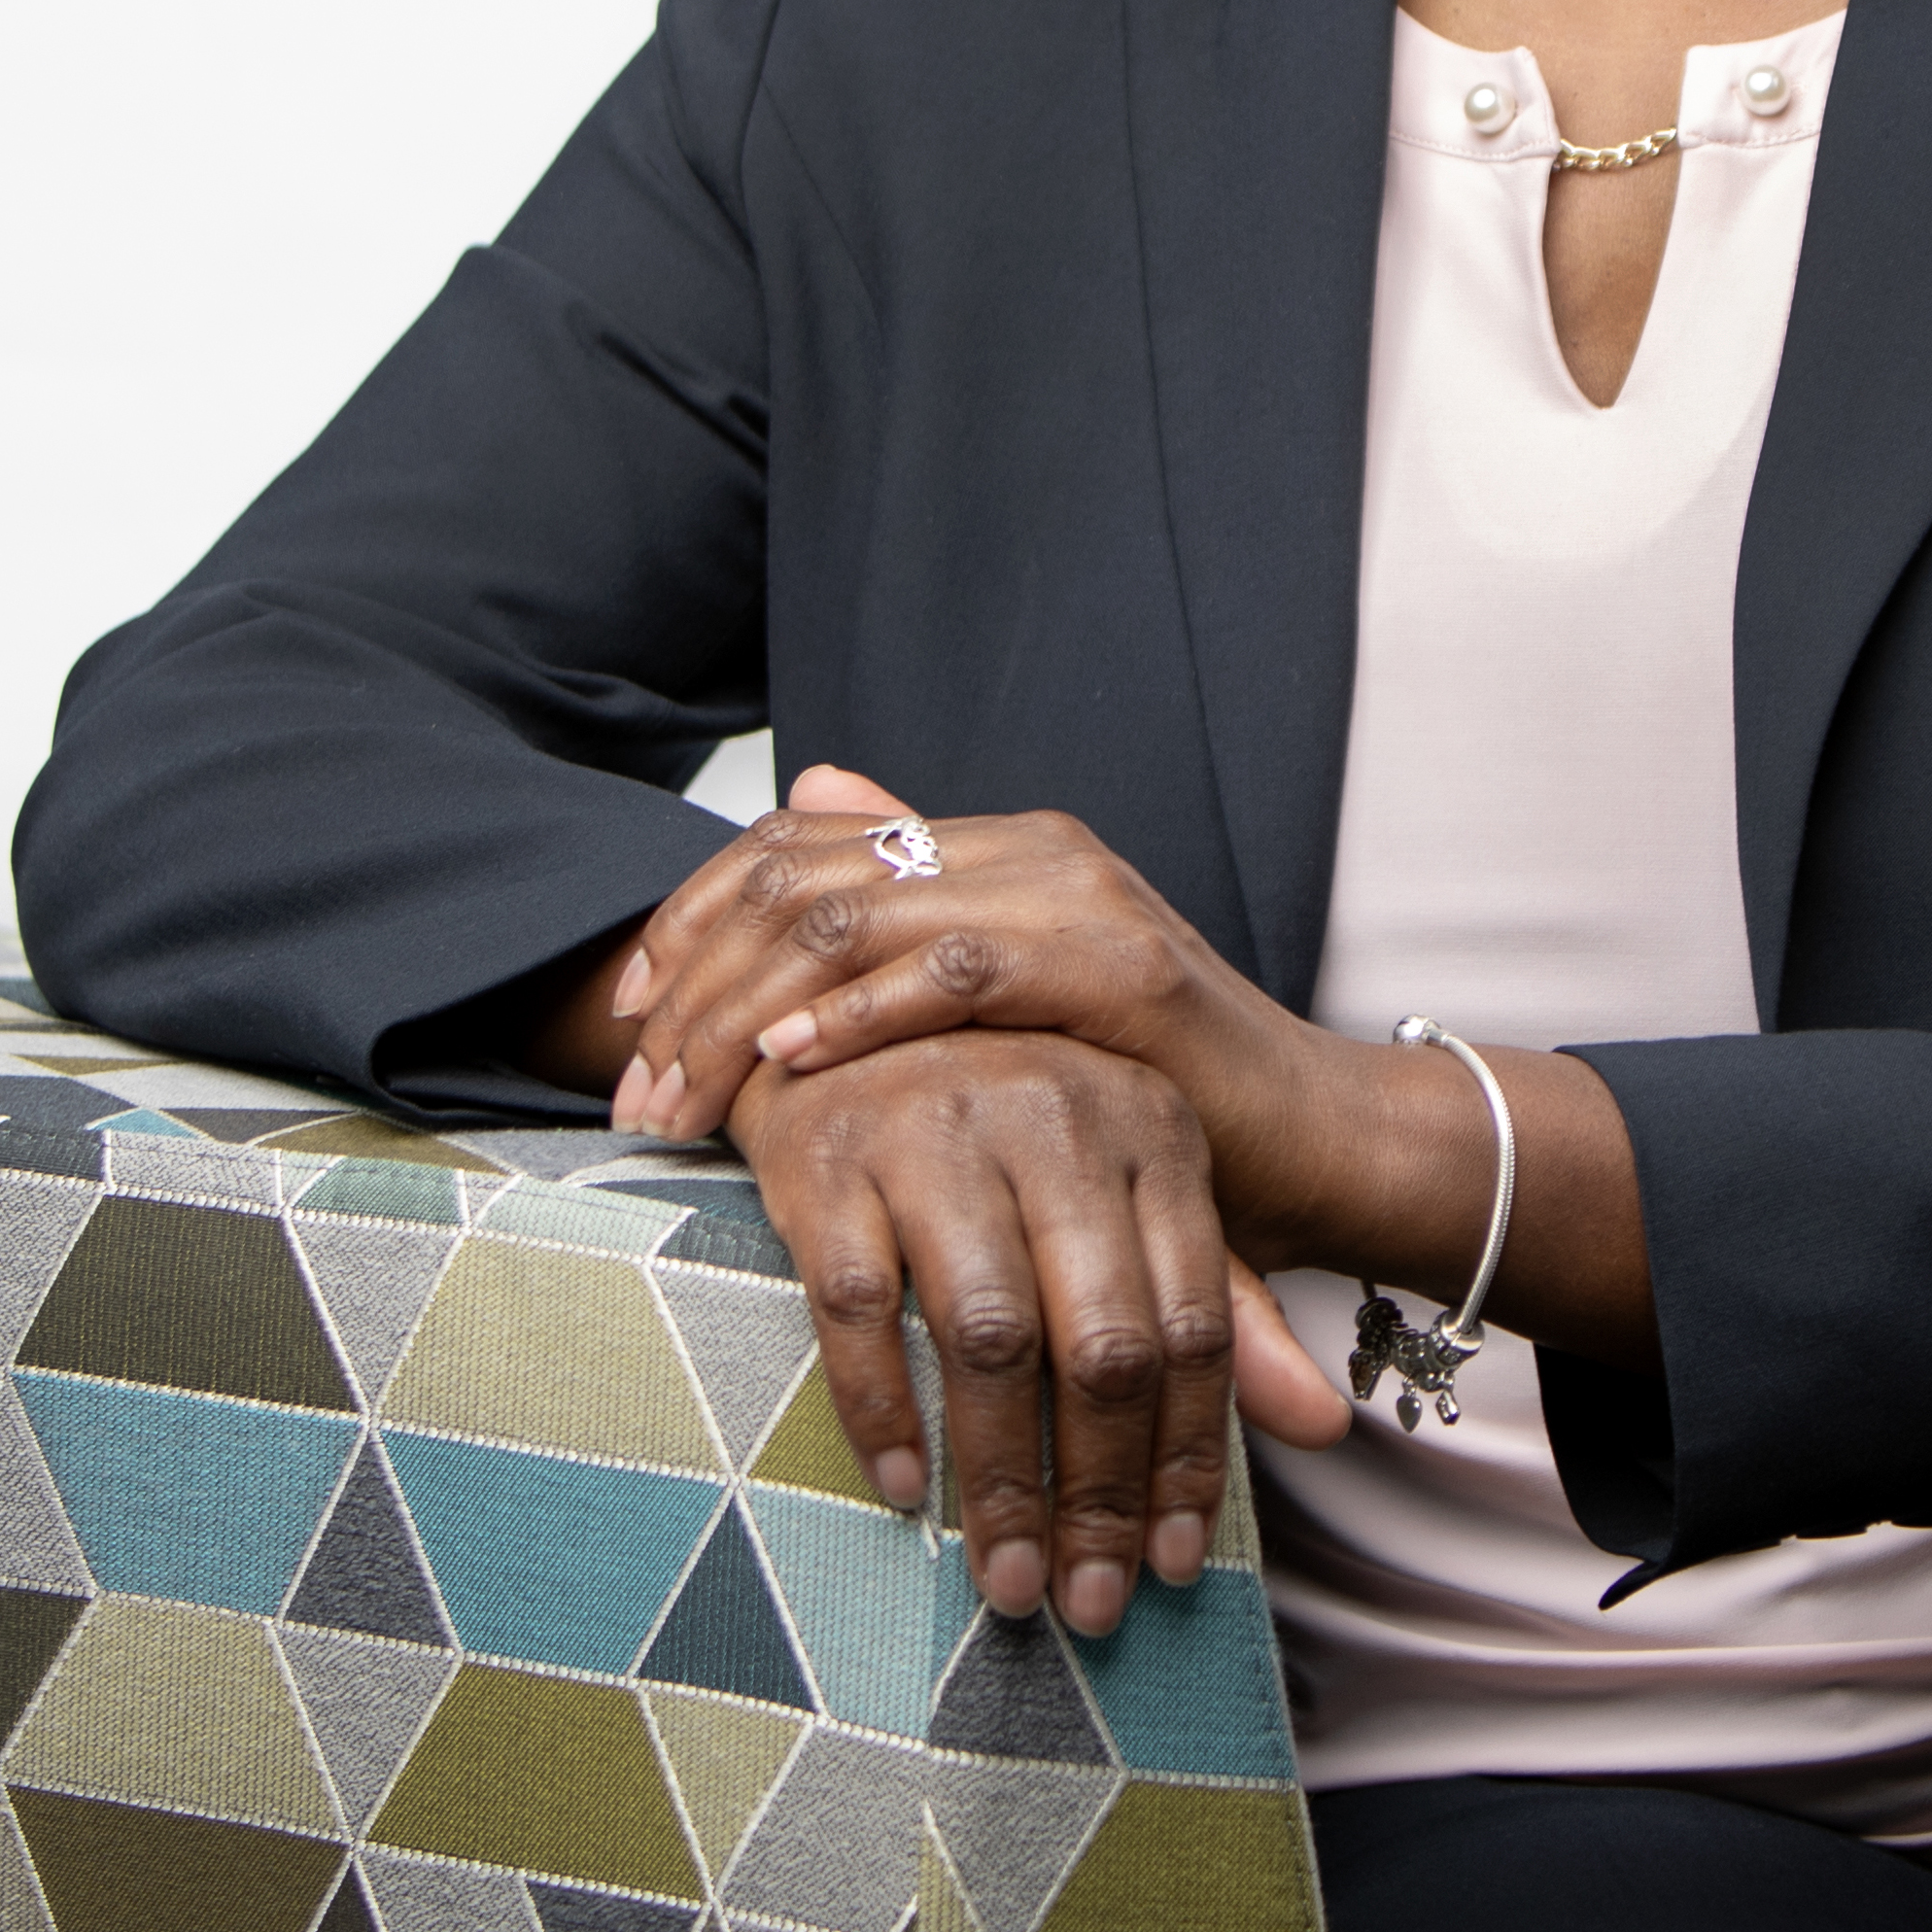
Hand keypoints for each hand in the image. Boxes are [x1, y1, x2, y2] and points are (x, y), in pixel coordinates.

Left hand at [600, 764, 1278, 1146]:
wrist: (1309, 1139)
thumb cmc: (1146, 1095)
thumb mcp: (1011, 1009)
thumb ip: (912, 912)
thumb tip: (802, 791)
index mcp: (990, 850)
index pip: (793, 849)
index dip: (689, 922)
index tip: (622, 1016)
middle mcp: (1025, 851)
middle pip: (800, 880)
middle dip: (696, 983)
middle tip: (637, 1082)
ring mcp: (1074, 899)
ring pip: (854, 921)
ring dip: (748, 1012)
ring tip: (686, 1090)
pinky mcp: (1117, 967)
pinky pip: (956, 974)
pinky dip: (861, 1017)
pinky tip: (794, 1067)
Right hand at [732, 1024, 1322, 1633]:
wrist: (828, 1014)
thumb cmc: (995, 1131)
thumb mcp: (1123, 1196)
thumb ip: (1221, 1308)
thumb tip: (1324, 1429)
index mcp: (1150, 1127)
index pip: (1195, 1323)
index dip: (1190, 1458)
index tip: (1170, 1564)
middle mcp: (1055, 1116)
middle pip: (1104, 1345)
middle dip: (1102, 1494)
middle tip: (1089, 1599)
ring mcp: (935, 1126)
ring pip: (990, 1339)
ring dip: (1002, 1480)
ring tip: (1008, 1579)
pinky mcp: (826, 1150)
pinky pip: (859, 1308)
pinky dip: (882, 1410)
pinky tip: (904, 1489)